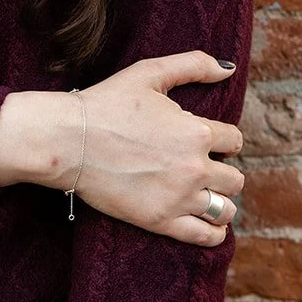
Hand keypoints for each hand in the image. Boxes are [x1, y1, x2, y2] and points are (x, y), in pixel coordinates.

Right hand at [64, 50, 243, 246]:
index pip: (233, 140)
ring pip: (226, 209)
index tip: (207, 142)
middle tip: (202, 170)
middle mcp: (195, 167)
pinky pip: (206, 236)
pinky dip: (215, 233)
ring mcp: (179, 197)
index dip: (222, 140)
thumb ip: (194, 65)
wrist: (67, 140)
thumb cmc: (106, 103)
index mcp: (198, 131)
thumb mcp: (150, 73)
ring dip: (220, 202)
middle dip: (223, 172)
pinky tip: (210, 226)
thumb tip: (228, 69)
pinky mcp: (160, 220)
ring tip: (206, 197)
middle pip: (234, 178)